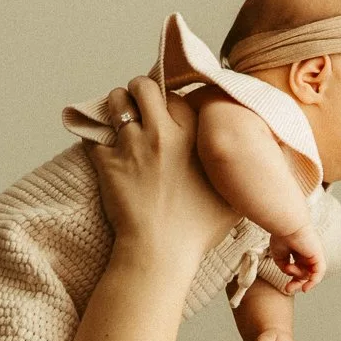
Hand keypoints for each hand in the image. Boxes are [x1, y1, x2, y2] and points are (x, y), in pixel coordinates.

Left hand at [90, 80, 232, 258]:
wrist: (160, 253)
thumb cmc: (197, 231)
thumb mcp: (232, 199)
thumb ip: (236, 174)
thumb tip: (248, 164)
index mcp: (193, 136)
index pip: (176, 96)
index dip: (170, 102)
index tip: (168, 113)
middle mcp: (162, 133)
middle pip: (143, 86)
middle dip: (139, 91)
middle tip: (139, 105)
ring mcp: (132, 146)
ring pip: (115, 102)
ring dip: (116, 106)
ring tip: (119, 118)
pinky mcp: (107, 162)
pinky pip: (93, 134)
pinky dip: (94, 135)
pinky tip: (101, 144)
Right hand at [267, 223, 325, 293]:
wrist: (286, 225)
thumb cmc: (281, 236)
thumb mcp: (279, 255)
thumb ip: (284, 266)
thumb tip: (289, 273)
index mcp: (299, 252)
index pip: (299, 269)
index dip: (293, 280)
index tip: (286, 287)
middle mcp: (308, 254)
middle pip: (306, 274)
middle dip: (297, 283)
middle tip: (288, 289)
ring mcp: (314, 255)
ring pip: (310, 273)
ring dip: (299, 277)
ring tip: (290, 269)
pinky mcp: (318, 256)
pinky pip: (319, 273)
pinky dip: (313, 282)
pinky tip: (305, 288)